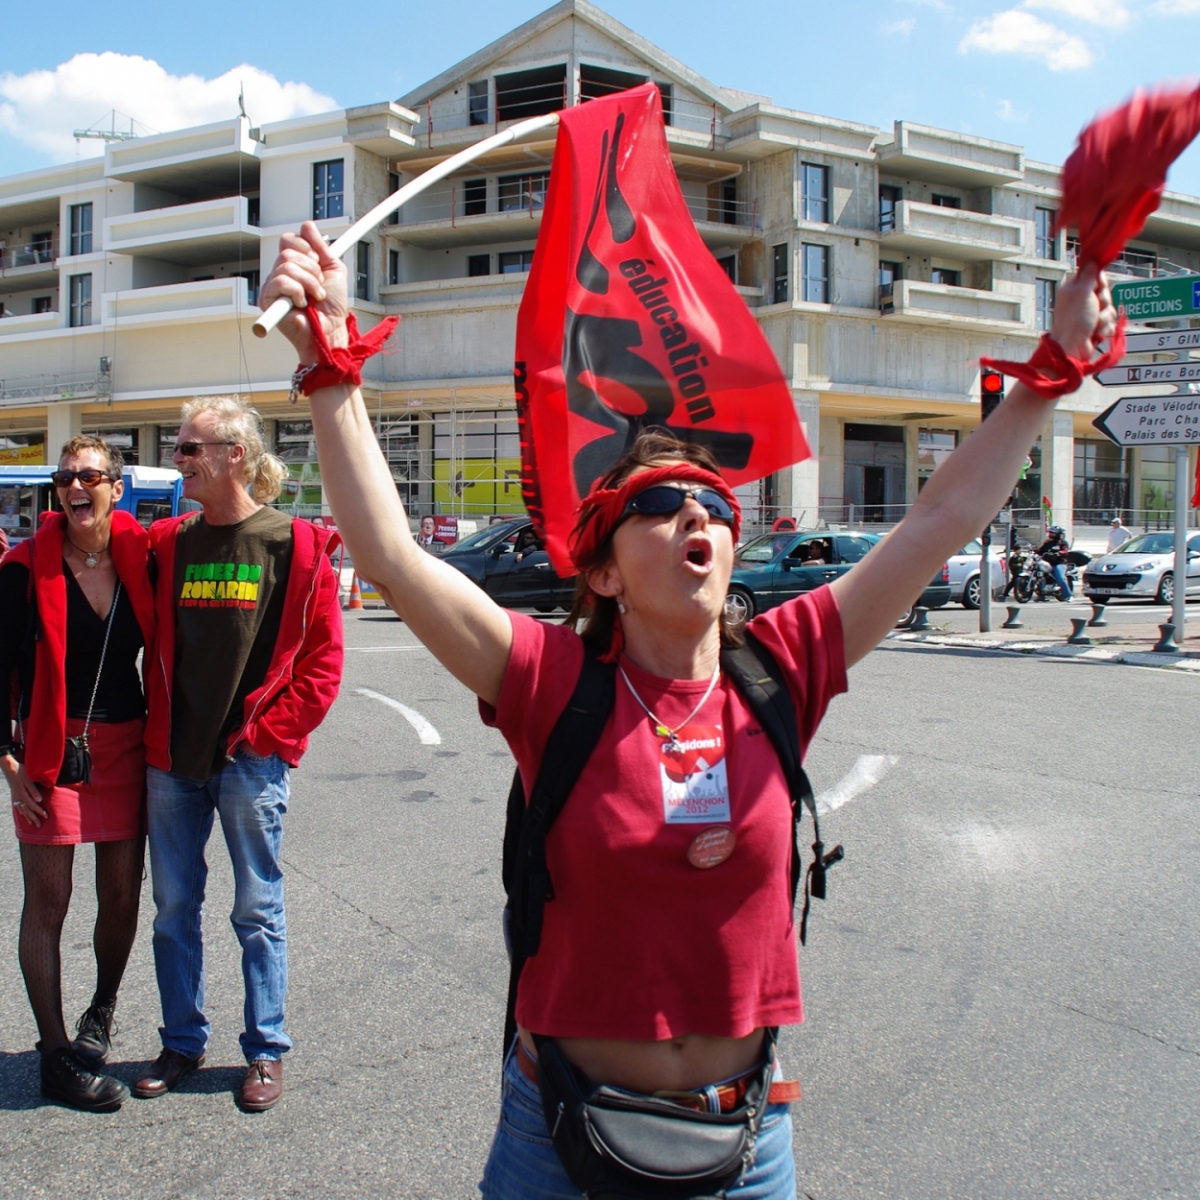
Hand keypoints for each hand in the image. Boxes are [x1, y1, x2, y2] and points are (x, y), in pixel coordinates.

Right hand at [3, 756, 46, 828]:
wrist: (9, 767)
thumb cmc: (20, 771)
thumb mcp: (28, 779)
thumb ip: (33, 790)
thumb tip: (39, 800)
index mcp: (22, 794)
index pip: (33, 805)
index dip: (39, 811)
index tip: (46, 816)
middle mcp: (18, 797)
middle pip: (27, 810)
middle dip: (34, 818)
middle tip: (39, 825)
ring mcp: (15, 797)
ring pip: (22, 810)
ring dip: (27, 817)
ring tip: (32, 824)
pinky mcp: (14, 795)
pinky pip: (17, 806)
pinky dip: (21, 812)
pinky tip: (23, 816)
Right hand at [259, 221, 349, 363]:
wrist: (332, 330)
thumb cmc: (332, 307)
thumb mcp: (333, 270)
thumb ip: (321, 247)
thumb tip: (307, 225)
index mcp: (293, 265)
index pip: (289, 239)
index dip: (307, 248)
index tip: (319, 265)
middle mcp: (279, 273)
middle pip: (287, 251)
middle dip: (311, 269)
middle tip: (318, 286)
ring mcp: (272, 287)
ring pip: (286, 264)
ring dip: (309, 281)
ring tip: (314, 296)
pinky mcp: (267, 300)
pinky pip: (280, 280)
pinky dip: (298, 291)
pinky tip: (302, 303)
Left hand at [1049, 263, 1117, 361]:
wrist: (1072, 349)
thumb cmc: (1074, 320)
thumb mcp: (1081, 292)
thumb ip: (1089, 275)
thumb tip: (1092, 260)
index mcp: (1074, 289)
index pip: (1095, 276)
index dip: (1100, 282)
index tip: (1097, 288)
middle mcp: (1081, 300)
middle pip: (1105, 292)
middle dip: (1104, 302)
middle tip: (1094, 309)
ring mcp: (1088, 315)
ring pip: (1109, 308)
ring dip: (1104, 318)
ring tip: (1093, 324)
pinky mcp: (1095, 327)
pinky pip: (1110, 323)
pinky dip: (1105, 328)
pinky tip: (1096, 333)